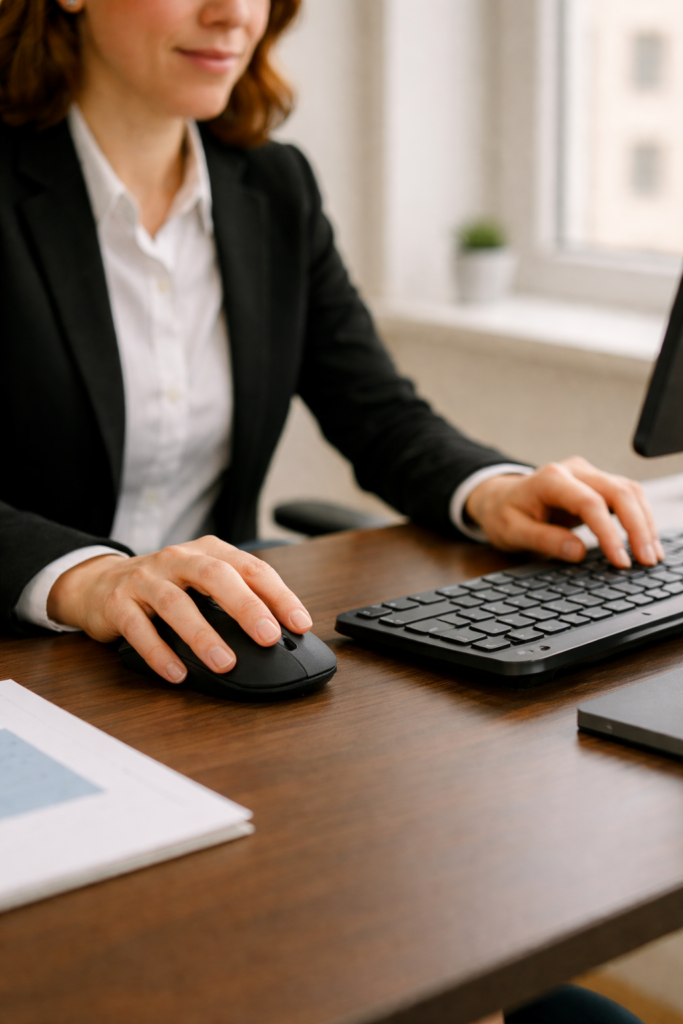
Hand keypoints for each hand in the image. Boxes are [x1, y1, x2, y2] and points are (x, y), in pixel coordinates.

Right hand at [46, 537, 312, 683]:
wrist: (99, 583)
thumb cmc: (164, 586)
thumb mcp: (202, 582)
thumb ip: (234, 599)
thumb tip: (277, 635)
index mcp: (208, 552)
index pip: (252, 568)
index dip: (279, 595)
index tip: (300, 623)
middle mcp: (178, 559)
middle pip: (216, 577)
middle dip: (246, 607)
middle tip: (267, 637)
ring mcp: (145, 579)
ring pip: (176, 604)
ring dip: (203, 636)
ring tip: (225, 663)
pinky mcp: (117, 603)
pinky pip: (138, 628)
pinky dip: (159, 653)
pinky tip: (177, 673)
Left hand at [465, 457, 663, 567]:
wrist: (500, 498)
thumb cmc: (503, 514)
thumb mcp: (512, 532)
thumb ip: (544, 540)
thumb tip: (579, 552)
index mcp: (551, 479)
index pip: (590, 503)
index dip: (609, 533)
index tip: (620, 560)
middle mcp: (575, 470)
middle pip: (619, 491)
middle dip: (638, 527)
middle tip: (646, 560)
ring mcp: (589, 474)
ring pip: (629, 491)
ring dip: (644, 522)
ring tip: (651, 555)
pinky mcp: (597, 484)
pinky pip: (627, 496)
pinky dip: (640, 518)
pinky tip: (646, 541)